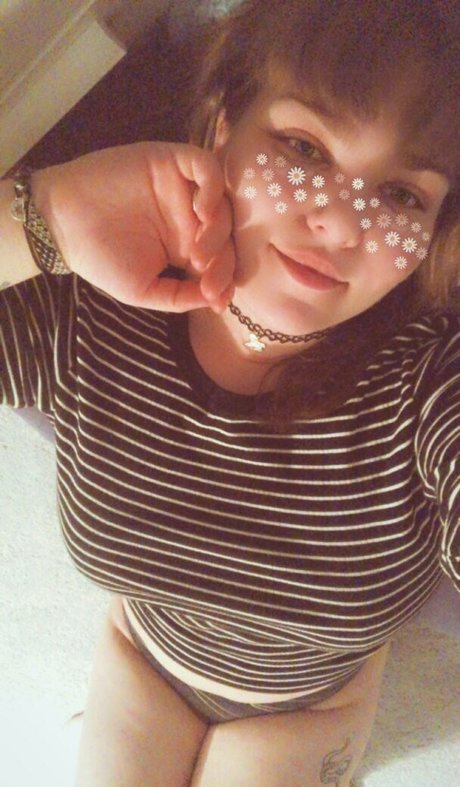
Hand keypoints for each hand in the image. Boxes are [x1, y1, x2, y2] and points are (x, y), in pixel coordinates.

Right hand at [32, 142, 235, 312]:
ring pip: (223, 203)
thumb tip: (216, 301)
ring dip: (220, 231)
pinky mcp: (170, 162)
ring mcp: (182, 189)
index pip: (222, 260)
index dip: (226, 279)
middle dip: (224, 261)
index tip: (219, 300)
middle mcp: (189, 217)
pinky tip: (201, 213)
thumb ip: (178, 297)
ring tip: (199, 253)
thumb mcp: (143, 290)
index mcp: (186, 246)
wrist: (63, 225)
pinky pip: (206, 167)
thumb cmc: (100, 259)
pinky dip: (213, 189)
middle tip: (207, 279)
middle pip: (228, 234)